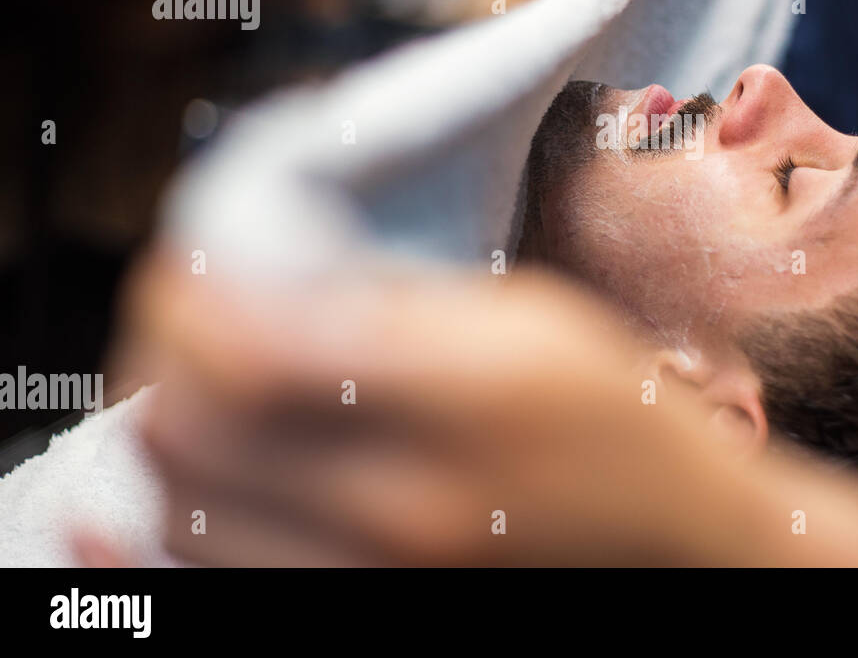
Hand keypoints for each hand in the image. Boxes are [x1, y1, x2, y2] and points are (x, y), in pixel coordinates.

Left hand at [109, 252, 752, 565]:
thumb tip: (266, 273)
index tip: (195, 258)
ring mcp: (382, 584)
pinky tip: (202, 474)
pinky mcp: (365, 616)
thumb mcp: (532, 319)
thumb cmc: (617, 420)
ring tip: (200, 383)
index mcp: (466, 399)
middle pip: (191, 434)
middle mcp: (410, 507)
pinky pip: (222, 579)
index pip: (250, 347)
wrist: (678, 546)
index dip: (188, 295)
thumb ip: (396, 299)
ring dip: (171, 433)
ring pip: (185, 515)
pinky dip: (185, 521)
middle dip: (161, 356)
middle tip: (185, 312)